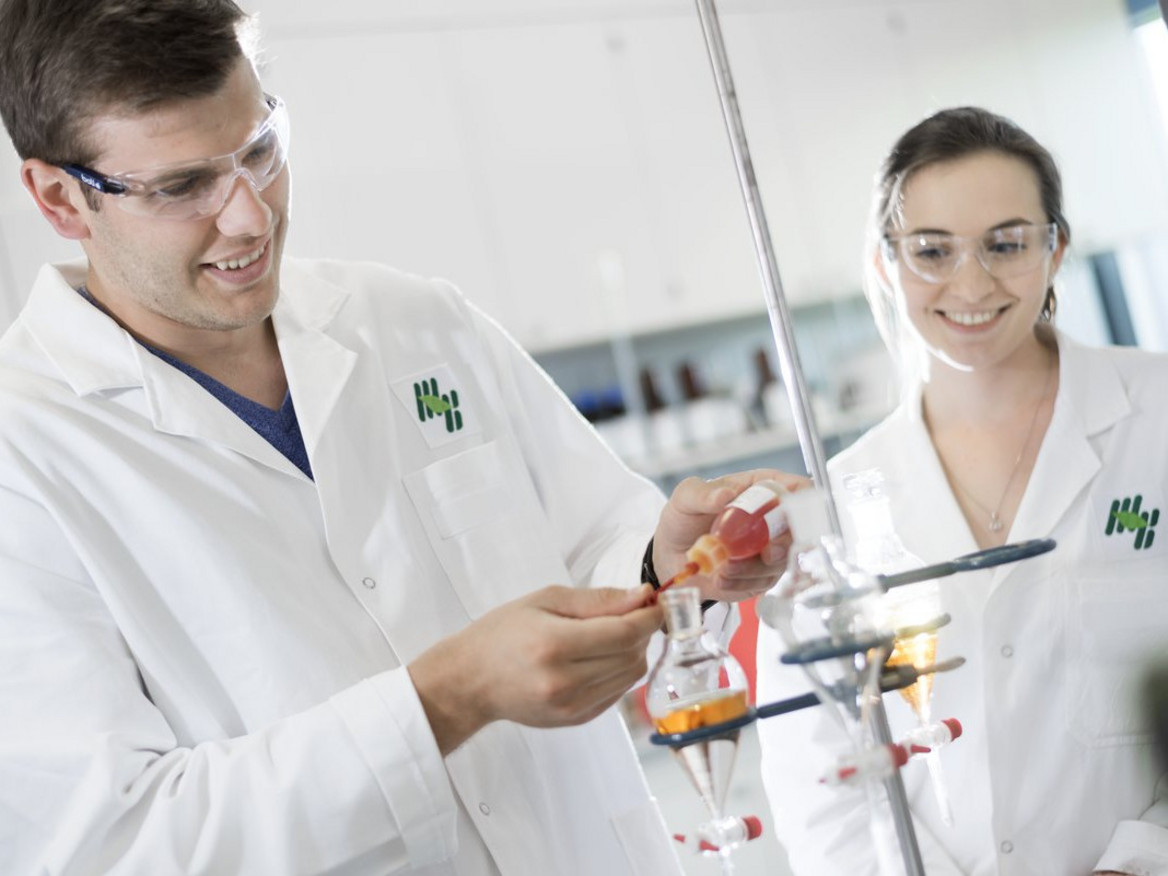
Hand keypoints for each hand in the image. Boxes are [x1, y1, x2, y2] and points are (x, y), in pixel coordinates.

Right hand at [409, 585, 662, 753]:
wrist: (471, 680)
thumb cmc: (502, 633)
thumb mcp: (545, 600)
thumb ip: (598, 600)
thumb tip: (642, 597)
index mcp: (554, 645)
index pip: (624, 632)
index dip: (649, 617)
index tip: (656, 603)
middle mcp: (565, 681)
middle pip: (632, 656)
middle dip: (642, 632)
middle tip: (631, 615)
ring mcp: (571, 706)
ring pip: (630, 677)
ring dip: (633, 652)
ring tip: (613, 635)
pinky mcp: (575, 720)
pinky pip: (617, 694)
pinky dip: (619, 672)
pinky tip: (601, 658)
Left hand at [652, 468, 809, 602]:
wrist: (671, 555)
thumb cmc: (683, 518)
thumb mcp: (686, 497)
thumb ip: (703, 493)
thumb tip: (725, 494)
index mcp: (763, 489)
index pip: (800, 490)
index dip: (805, 502)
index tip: (790, 517)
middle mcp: (773, 519)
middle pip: (800, 530)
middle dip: (786, 545)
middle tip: (766, 554)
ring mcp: (769, 549)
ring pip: (782, 561)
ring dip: (755, 568)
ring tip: (724, 568)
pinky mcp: (760, 576)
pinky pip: (762, 582)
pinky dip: (742, 582)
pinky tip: (720, 578)